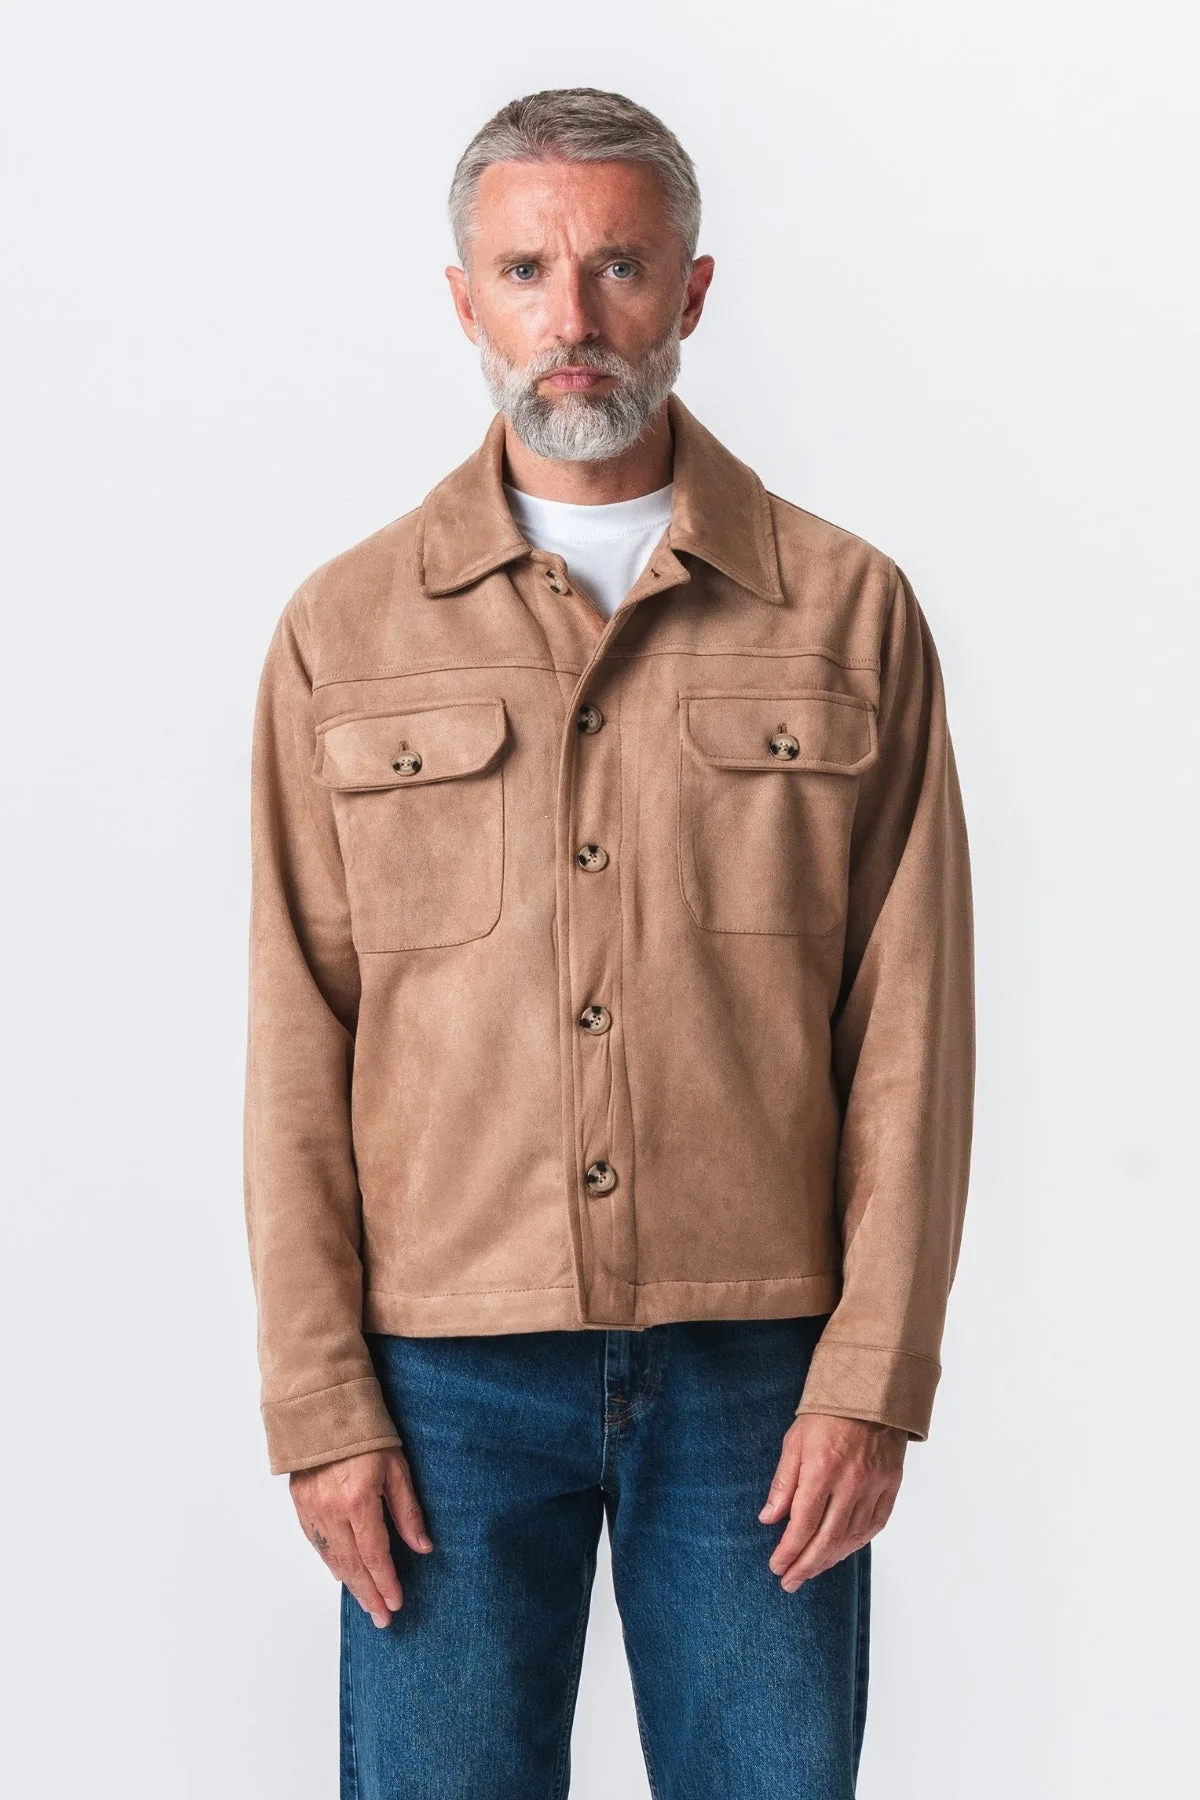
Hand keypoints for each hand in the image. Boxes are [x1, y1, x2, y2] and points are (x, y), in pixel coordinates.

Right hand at [290, 1446, 432, 1626]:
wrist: (324, 1411)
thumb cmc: (367, 1435)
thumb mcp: (397, 1468)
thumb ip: (408, 1511)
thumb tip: (423, 1547)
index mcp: (358, 1500)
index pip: (375, 1554)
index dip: (386, 1582)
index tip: (396, 1603)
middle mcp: (331, 1511)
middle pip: (352, 1565)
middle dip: (369, 1594)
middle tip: (382, 1618)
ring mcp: (312, 1510)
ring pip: (332, 1559)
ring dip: (351, 1584)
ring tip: (368, 1603)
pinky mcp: (300, 1506)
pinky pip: (317, 1545)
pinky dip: (332, 1563)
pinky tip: (344, 1575)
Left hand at [758, 1413, 906, 1590]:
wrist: (870, 1392)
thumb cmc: (826, 1414)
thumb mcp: (794, 1442)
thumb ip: (783, 1483)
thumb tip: (769, 1519)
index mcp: (822, 1469)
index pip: (802, 1523)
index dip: (788, 1550)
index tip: (776, 1566)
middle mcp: (850, 1482)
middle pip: (827, 1539)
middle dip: (806, 1565)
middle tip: (790, 1581)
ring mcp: (874, 1485)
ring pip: (851, 1537)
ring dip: (829, 1559)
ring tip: (810, 1570)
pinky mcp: (891, 1485)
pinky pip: (874, 1526)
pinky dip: (855, 1544)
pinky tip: (840, 1552)